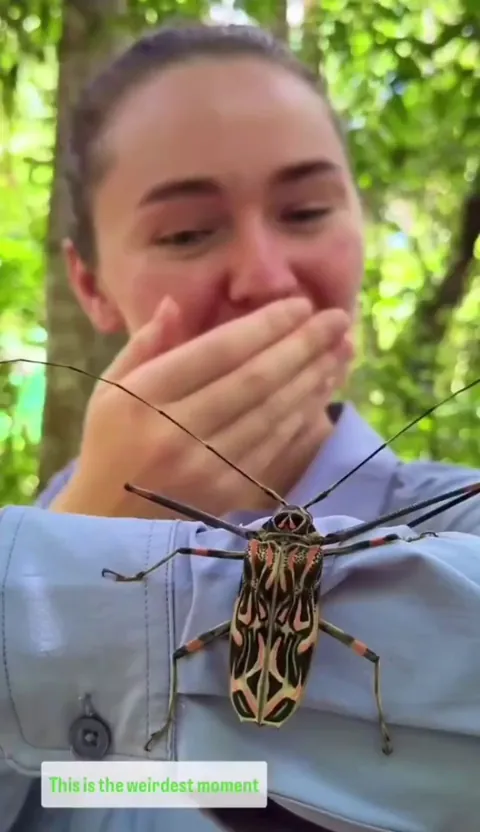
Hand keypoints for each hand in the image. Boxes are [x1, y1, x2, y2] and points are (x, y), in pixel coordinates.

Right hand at [49, 296, 352, 517]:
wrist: (108, 520)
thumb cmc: (110, 444)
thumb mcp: (111, 388)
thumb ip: (144, 344)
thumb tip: (176, 303)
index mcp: (143, 398)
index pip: (218, 352)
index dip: (265, 326)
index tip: (301, 305)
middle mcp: (176, 432)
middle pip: (255, 380)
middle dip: (303, 346)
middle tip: (338, 319)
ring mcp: (204, 468)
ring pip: (273, 413)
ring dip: (313, 379)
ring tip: (342, 350)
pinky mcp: (226, 494)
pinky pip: (275, 447)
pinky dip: (303, 416)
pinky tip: (322, 391)